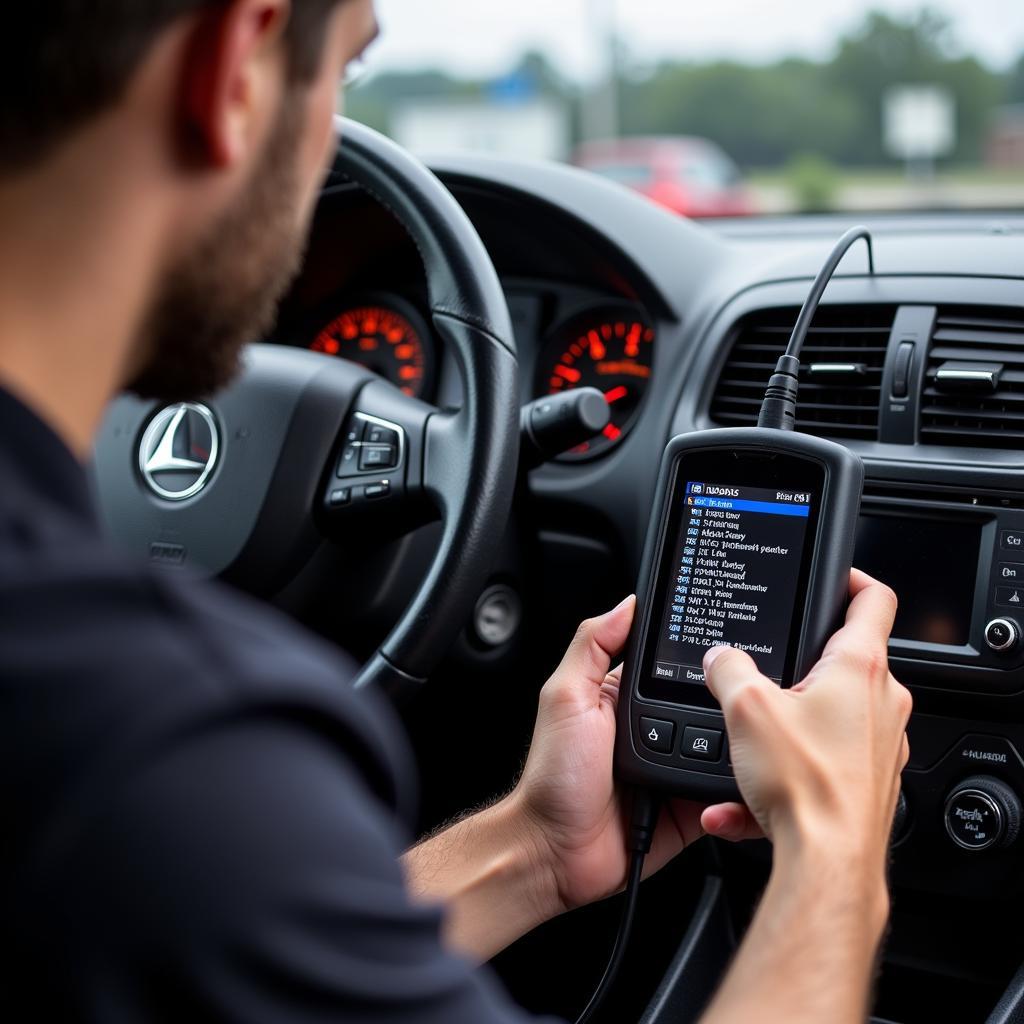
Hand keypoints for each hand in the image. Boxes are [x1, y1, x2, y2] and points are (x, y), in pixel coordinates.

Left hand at [511, 595, 758, 914]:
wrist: (555, 852)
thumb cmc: (552, 776)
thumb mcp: (564, 697)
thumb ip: (592, 646)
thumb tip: (627, 603)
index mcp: (628, 697)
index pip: (675, 664)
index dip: (699, 654)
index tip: (729, 645)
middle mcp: (658, 730)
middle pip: (710, 705)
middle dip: (730, 702)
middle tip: (751, 698)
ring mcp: (676, 769)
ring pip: (727, 747)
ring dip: (739, 745)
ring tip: (752, 739)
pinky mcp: (691, 807)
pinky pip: (726, 794)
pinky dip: (737, 788)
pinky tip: (745, 779)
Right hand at [703, 569, 911, 871]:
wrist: (827, 865)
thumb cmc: (806, 785)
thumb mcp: (746, 708)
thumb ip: (727, 669)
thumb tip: (719, 657)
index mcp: (859, 669)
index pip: (872, 600)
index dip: (851, 578)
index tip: (833, 575)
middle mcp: (879, 704)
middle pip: (842, 662)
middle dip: (797, 666)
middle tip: (762, 673)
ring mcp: (876, 745)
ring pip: (823, 719)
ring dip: (781, 729)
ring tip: (743, 748)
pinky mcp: (865, 782)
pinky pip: (816, 764)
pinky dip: (780, 773)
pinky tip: (738, 801)